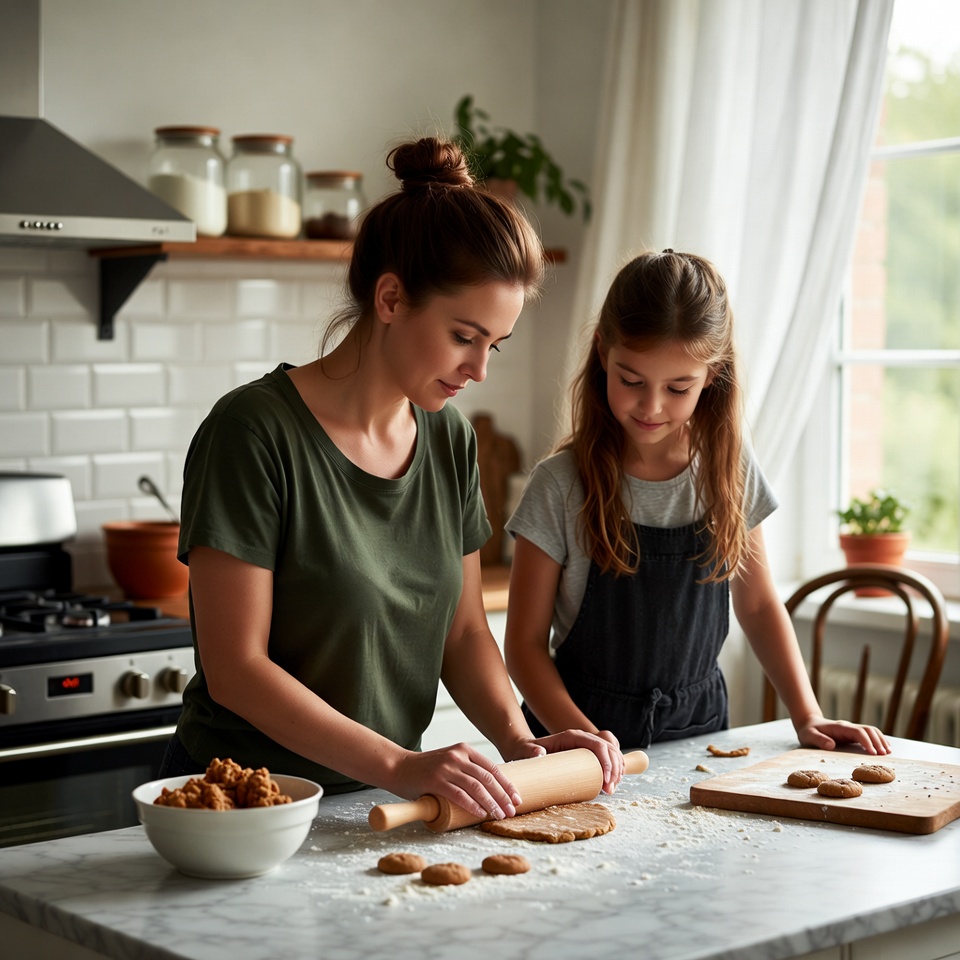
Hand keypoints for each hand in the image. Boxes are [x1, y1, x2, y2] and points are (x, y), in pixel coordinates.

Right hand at [390, 742, 521, 820]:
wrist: (398, 767)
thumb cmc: (425, 770)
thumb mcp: (450, 762)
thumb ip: (466, 770)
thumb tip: (491, 790)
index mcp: (464, 749)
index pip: (492, 768)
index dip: (506, 784)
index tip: (516, 798)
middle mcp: (457, 756)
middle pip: (487, 778)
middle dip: (503, 796)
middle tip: (512, 810)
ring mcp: (446, 767)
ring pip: (476, 787)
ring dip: (491, 803)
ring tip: (499, 815)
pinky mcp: (436, 780)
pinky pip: (459, 795)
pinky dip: (473, 805)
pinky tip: (481, 814)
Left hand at [503, 728, 624, 794]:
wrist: (524, 750)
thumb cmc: (525, 751)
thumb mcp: (526, 750)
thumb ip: (530, 750)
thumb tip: (539, 752)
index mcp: (571, 736)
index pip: (597, 744)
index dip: (607, 762)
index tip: (606, 782)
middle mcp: (582, 738)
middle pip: (608, 748)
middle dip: (614, 769)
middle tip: (609, 791)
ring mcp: (586, 745)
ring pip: (611, 752)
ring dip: (617, 769)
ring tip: (610, 789)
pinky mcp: (587, 754)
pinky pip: (608, 757)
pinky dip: (615, 768)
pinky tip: (613, 781)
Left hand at [794, 715, 891, 754]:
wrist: (808, 723)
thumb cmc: (808, 731)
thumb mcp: (808, 736)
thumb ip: (818, 739)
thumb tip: (831, 745)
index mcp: (839, 727)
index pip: (858, 732)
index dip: (867, 741)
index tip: (873, 752)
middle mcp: (848, 727)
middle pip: (868, 730)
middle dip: (878, 741)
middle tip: (885, 755)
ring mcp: (851, 729)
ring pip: (871, 731)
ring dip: (880, 740)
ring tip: (888, 752)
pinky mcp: (853, 733)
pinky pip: (869, 735)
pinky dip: (878, 740)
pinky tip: (884, 748)